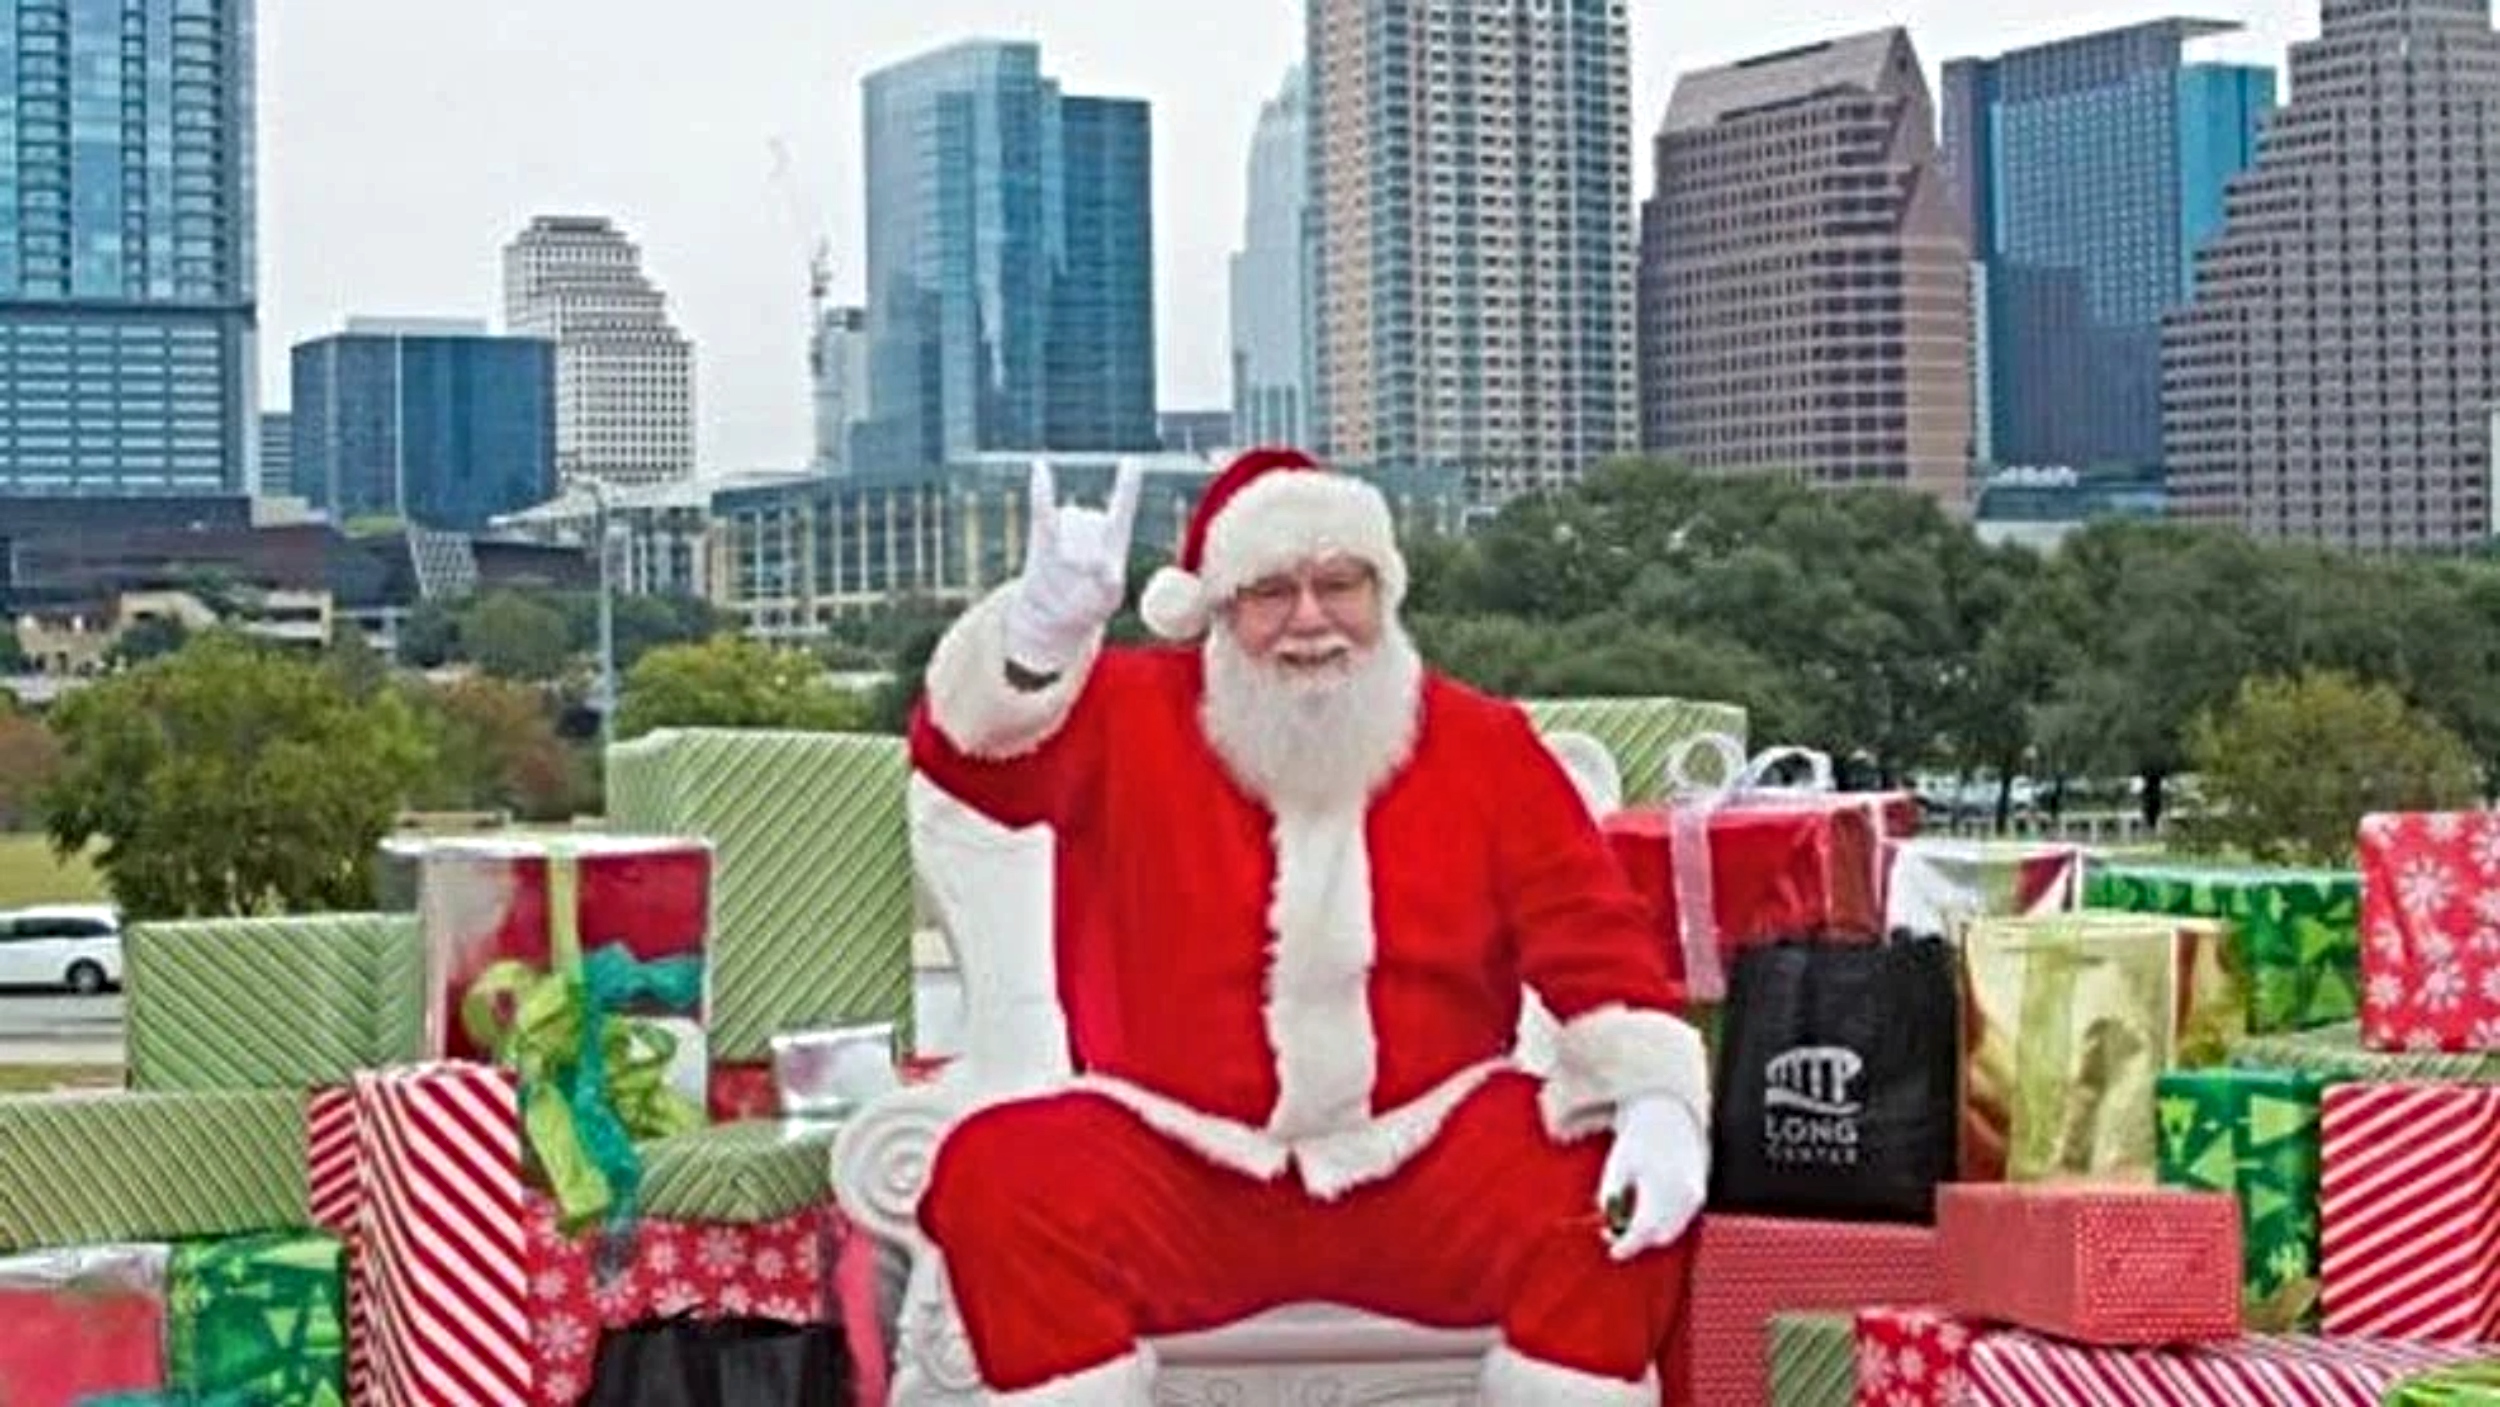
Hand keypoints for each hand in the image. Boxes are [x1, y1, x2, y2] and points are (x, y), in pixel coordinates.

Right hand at [1005, 458, 1143, 674]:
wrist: (1053, 616)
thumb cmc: (1088, 608)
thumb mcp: (1108, 600)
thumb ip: (1108, 581)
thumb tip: (1092, 562)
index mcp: (1114, 538)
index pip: (1123, 506)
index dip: (1126, 484)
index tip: (1131, 461)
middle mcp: (1091, 526)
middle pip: (1092, 523)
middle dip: (1088, 551)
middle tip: (1085, 578)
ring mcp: (1066, 529)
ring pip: (1072, 523)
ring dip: (1071, 550)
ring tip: (1069, 574)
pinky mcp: (1043, 536)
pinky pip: (1041, 507)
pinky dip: (1042, 488)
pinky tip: (1040, 465)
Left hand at [1597, 1094, 1707, 1261]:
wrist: (1667, 1116)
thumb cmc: (1637, 1140)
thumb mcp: (1616, 1165)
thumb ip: (1610, 1196)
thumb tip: (1608, 1224)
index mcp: (1661, 1184)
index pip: (1644, 1228)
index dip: (1627, 1245)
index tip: (1614, 1252)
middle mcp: (1683, 1192)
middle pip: (1659, 1235)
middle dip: (1636, 1238)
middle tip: (1613, 1231)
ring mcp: (1695, 1194)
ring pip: (1672, 1230)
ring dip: (1650, 1231)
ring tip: (1629, 1213)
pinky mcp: (1700, 1194)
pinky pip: (1681, 1220)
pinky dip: (1663, 1220)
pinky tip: (1647, 1203)